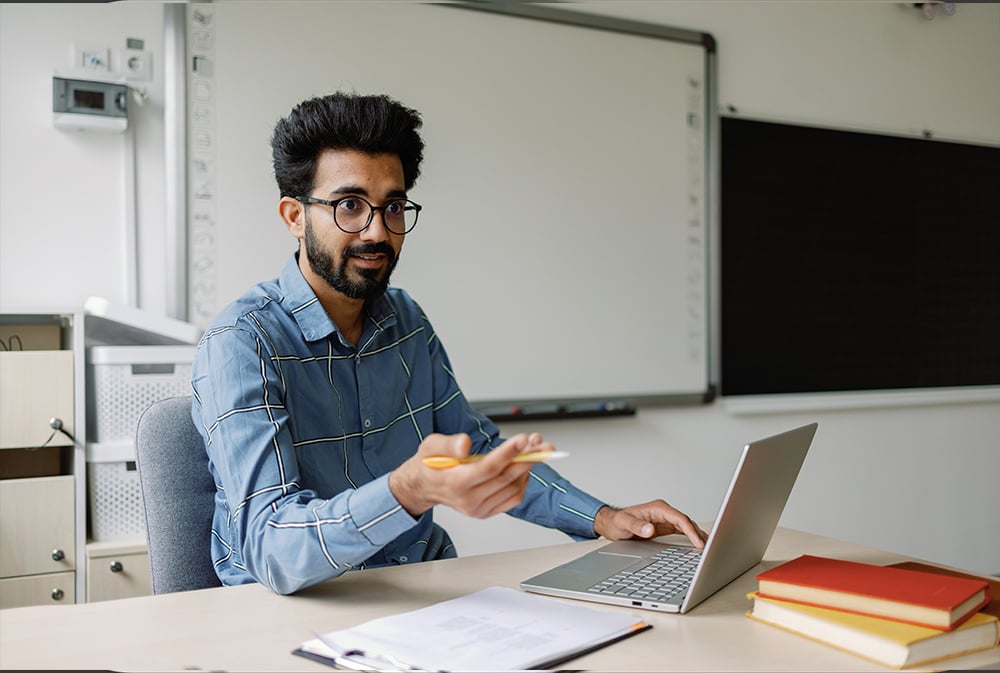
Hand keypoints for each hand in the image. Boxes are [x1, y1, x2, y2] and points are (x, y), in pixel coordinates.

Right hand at [389, 432, 549, 518]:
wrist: (424, 486)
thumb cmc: (429, 464)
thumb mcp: (431, 445)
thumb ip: (448, 444)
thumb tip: (465, 444)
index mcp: (455, 483)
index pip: (488, 468)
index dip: (508, 453)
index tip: (523, 439)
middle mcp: (468, 500)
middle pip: (506, 478)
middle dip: (528, 459)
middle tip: (544, 445)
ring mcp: (478, 508)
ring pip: (513, 488)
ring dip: (528, 468)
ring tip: (536, 449)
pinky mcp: (486, 512)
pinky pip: (512, 498)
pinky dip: (523, 481)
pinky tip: (525, 466)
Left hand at [593, 500, 708, 548]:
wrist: (612, 523)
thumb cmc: (617, 521)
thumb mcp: (624, 523)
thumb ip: (637, 526)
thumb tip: (650, 529)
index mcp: (658, 508)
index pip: (679, 518)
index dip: (691, 530)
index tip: (698, 542)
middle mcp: (664, 512)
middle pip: (686, 522)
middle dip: (698, 534)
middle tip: (709, 548)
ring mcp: (665, 520)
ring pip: (686, 526)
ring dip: (697, 535)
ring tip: (709, 548)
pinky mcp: (665, 527)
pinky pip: (682, 531)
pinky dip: (691, 537)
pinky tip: (698, 545)